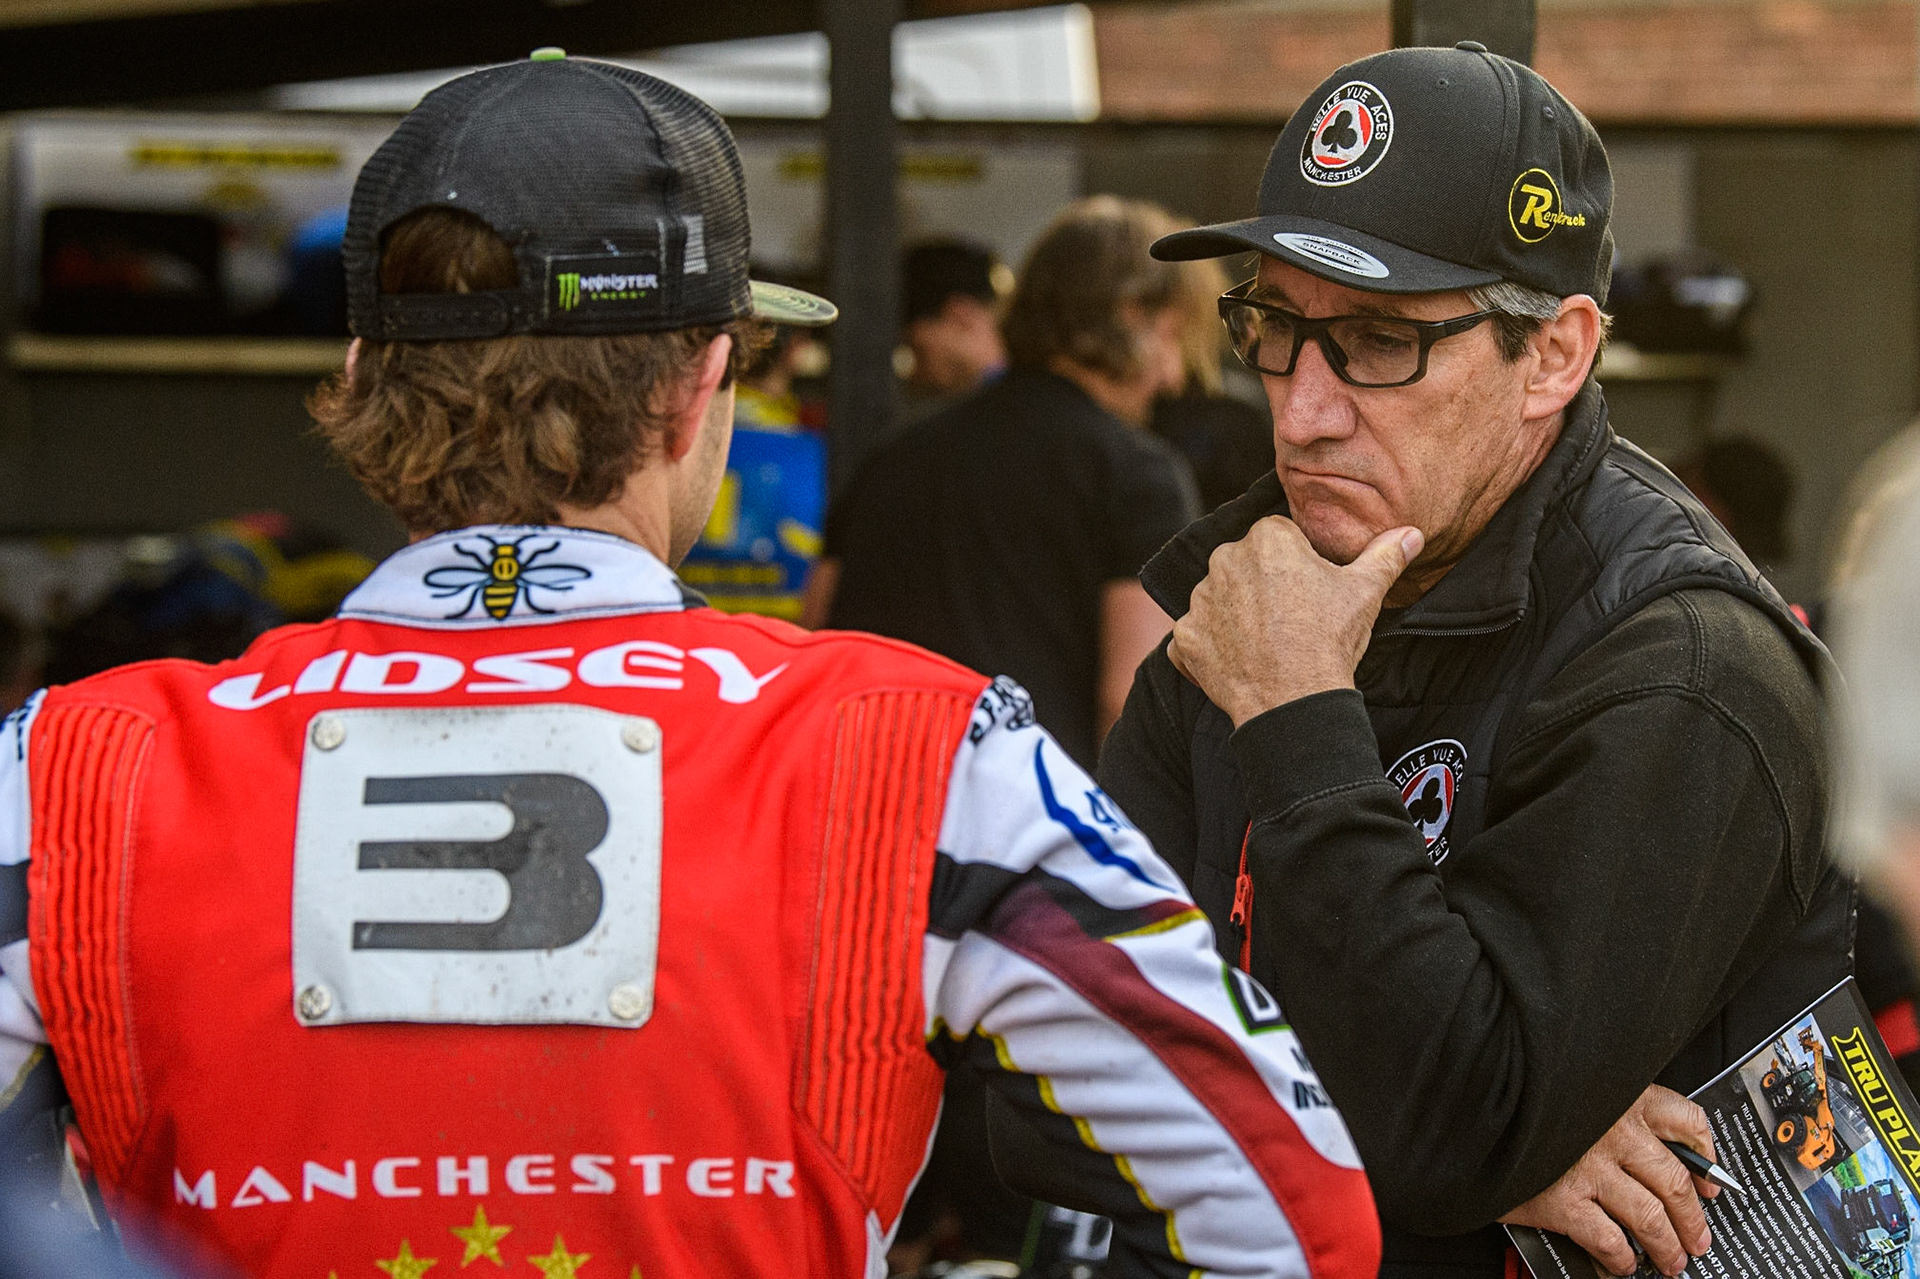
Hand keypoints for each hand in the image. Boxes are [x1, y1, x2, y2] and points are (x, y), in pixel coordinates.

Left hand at [1166, 517, 1422, 724]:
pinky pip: (1195, 636)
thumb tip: (1411, 533)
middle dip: (1262, 586)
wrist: (1294, 702)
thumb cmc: (1329, 640)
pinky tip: (1239, 662)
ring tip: (1267, 642)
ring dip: (1235, 615)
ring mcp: (1200, 602)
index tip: (1309, 591)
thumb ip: (1385, 555)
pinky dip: (1211, 647)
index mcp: (1266, 539)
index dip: (1296, 564)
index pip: (1278, 538)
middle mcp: (1224, 561)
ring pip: (1219, 599)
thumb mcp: (1365, 592)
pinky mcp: (1185, 638)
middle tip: (1290, 618)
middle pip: (1244, 565)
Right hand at [1500, 1085, 1720, 1276]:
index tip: (1709, 1181)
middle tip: (1698, 1239)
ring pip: (1650, 1217)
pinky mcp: (1563, 1199)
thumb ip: (1607, 1110)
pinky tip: (1622, 1263)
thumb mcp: (1573, 1090)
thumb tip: (1643, 1150)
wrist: (1467, 1111)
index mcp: (1619, 1097)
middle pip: (1674, 1182)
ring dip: (1668, 1247)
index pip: (1685, 1119)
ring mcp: (1589, 1167)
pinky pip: (1610, 1239)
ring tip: (1672, 1261)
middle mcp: (1612, 1131)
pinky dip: (1622, 1258)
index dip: (1705, 1157)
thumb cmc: (1520, 1100)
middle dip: (1693, 1219)